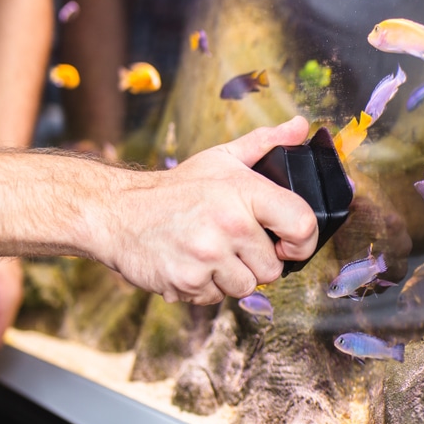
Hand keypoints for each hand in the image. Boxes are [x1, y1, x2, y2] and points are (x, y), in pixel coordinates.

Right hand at [103, 116, 318, 304]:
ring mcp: (208, 255)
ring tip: (212, 252)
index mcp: (245, 191)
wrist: (118, 213)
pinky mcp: (187, 282)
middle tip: (234, 242)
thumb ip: (265, 143)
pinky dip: (207, 287)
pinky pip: (217, 298)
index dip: (304, 240)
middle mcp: (229, 223)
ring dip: (232, 276)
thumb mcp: (222, 158)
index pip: (302, 223)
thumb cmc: (177, 188)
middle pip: (274, 267)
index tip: (290, 242)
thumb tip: (300, 125)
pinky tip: (193, 264)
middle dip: (258, 260)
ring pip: (247, 286)